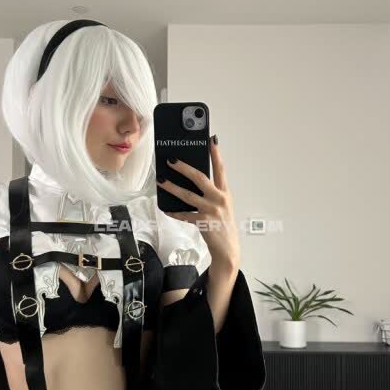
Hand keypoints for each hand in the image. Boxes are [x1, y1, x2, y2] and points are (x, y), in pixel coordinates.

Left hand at [156, 135, 240, 269]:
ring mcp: (211, 210)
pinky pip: (184, 214)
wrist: (228, 249)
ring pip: (187, 195)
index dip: (216, 153)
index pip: (220, 169)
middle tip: (171, 159)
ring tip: (161, 180)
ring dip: (172, 187)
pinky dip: (174, 211)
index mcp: (225, 193)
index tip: (211, 140)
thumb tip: (191, 181)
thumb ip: (211, 193)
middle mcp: (219, 199)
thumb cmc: (223, 226)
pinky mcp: (203, 222)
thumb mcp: (222, 206)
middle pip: (200, 177)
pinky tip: (166, 208)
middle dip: (184, 167)